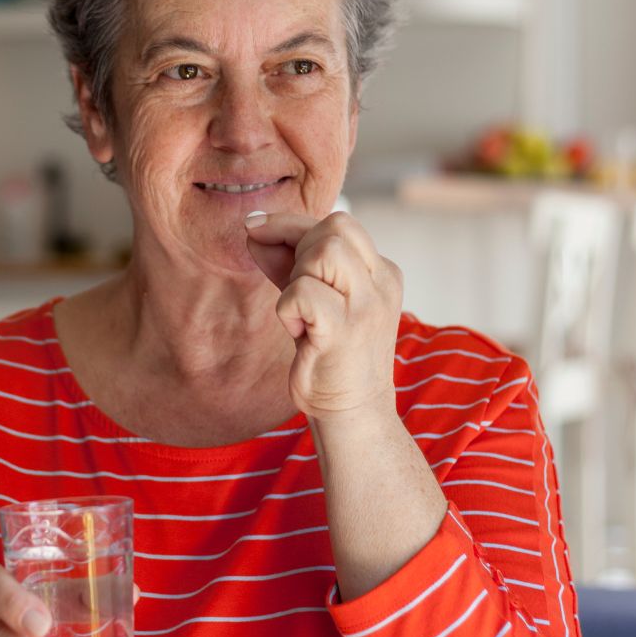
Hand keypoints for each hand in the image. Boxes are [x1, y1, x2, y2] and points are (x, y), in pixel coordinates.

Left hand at [244, 210, 402, 418]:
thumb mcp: (312, 298)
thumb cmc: (330, 355)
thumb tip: (253, 225)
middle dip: (298, 248)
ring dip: (296, 278)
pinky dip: (287, 307)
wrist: (352, 414)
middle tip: (293, 289)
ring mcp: (367, 305)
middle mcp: (381, 282)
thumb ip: (286, 262)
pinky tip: (298, 332)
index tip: (257, 229)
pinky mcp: (345, 329)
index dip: (292, 223)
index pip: (339, 223)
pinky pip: (303, 292)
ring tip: (301, 312)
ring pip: (324, 251)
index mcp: (381, 271)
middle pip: (335, 227)